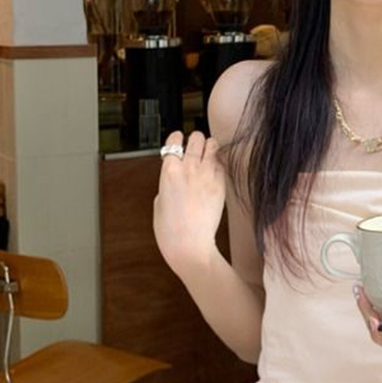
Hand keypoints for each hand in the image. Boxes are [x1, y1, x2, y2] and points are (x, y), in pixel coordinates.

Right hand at [153, 131, 225, 277]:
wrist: (190, 245)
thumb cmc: (171, 230)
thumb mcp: (159, 201)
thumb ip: (168, 182)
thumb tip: (175, 176)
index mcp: (168, 171)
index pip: (174, 140)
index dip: (176, 139)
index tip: (178, 142)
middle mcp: (188, 168)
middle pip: (196, 137)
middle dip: (195, 141)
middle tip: (195, 149)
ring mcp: (207, 176)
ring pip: (213, 145)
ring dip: (209, 148)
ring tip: (208, 156)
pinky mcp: (221, 186)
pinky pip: (222, 165)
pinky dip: (218, 165)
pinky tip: (214, 173)